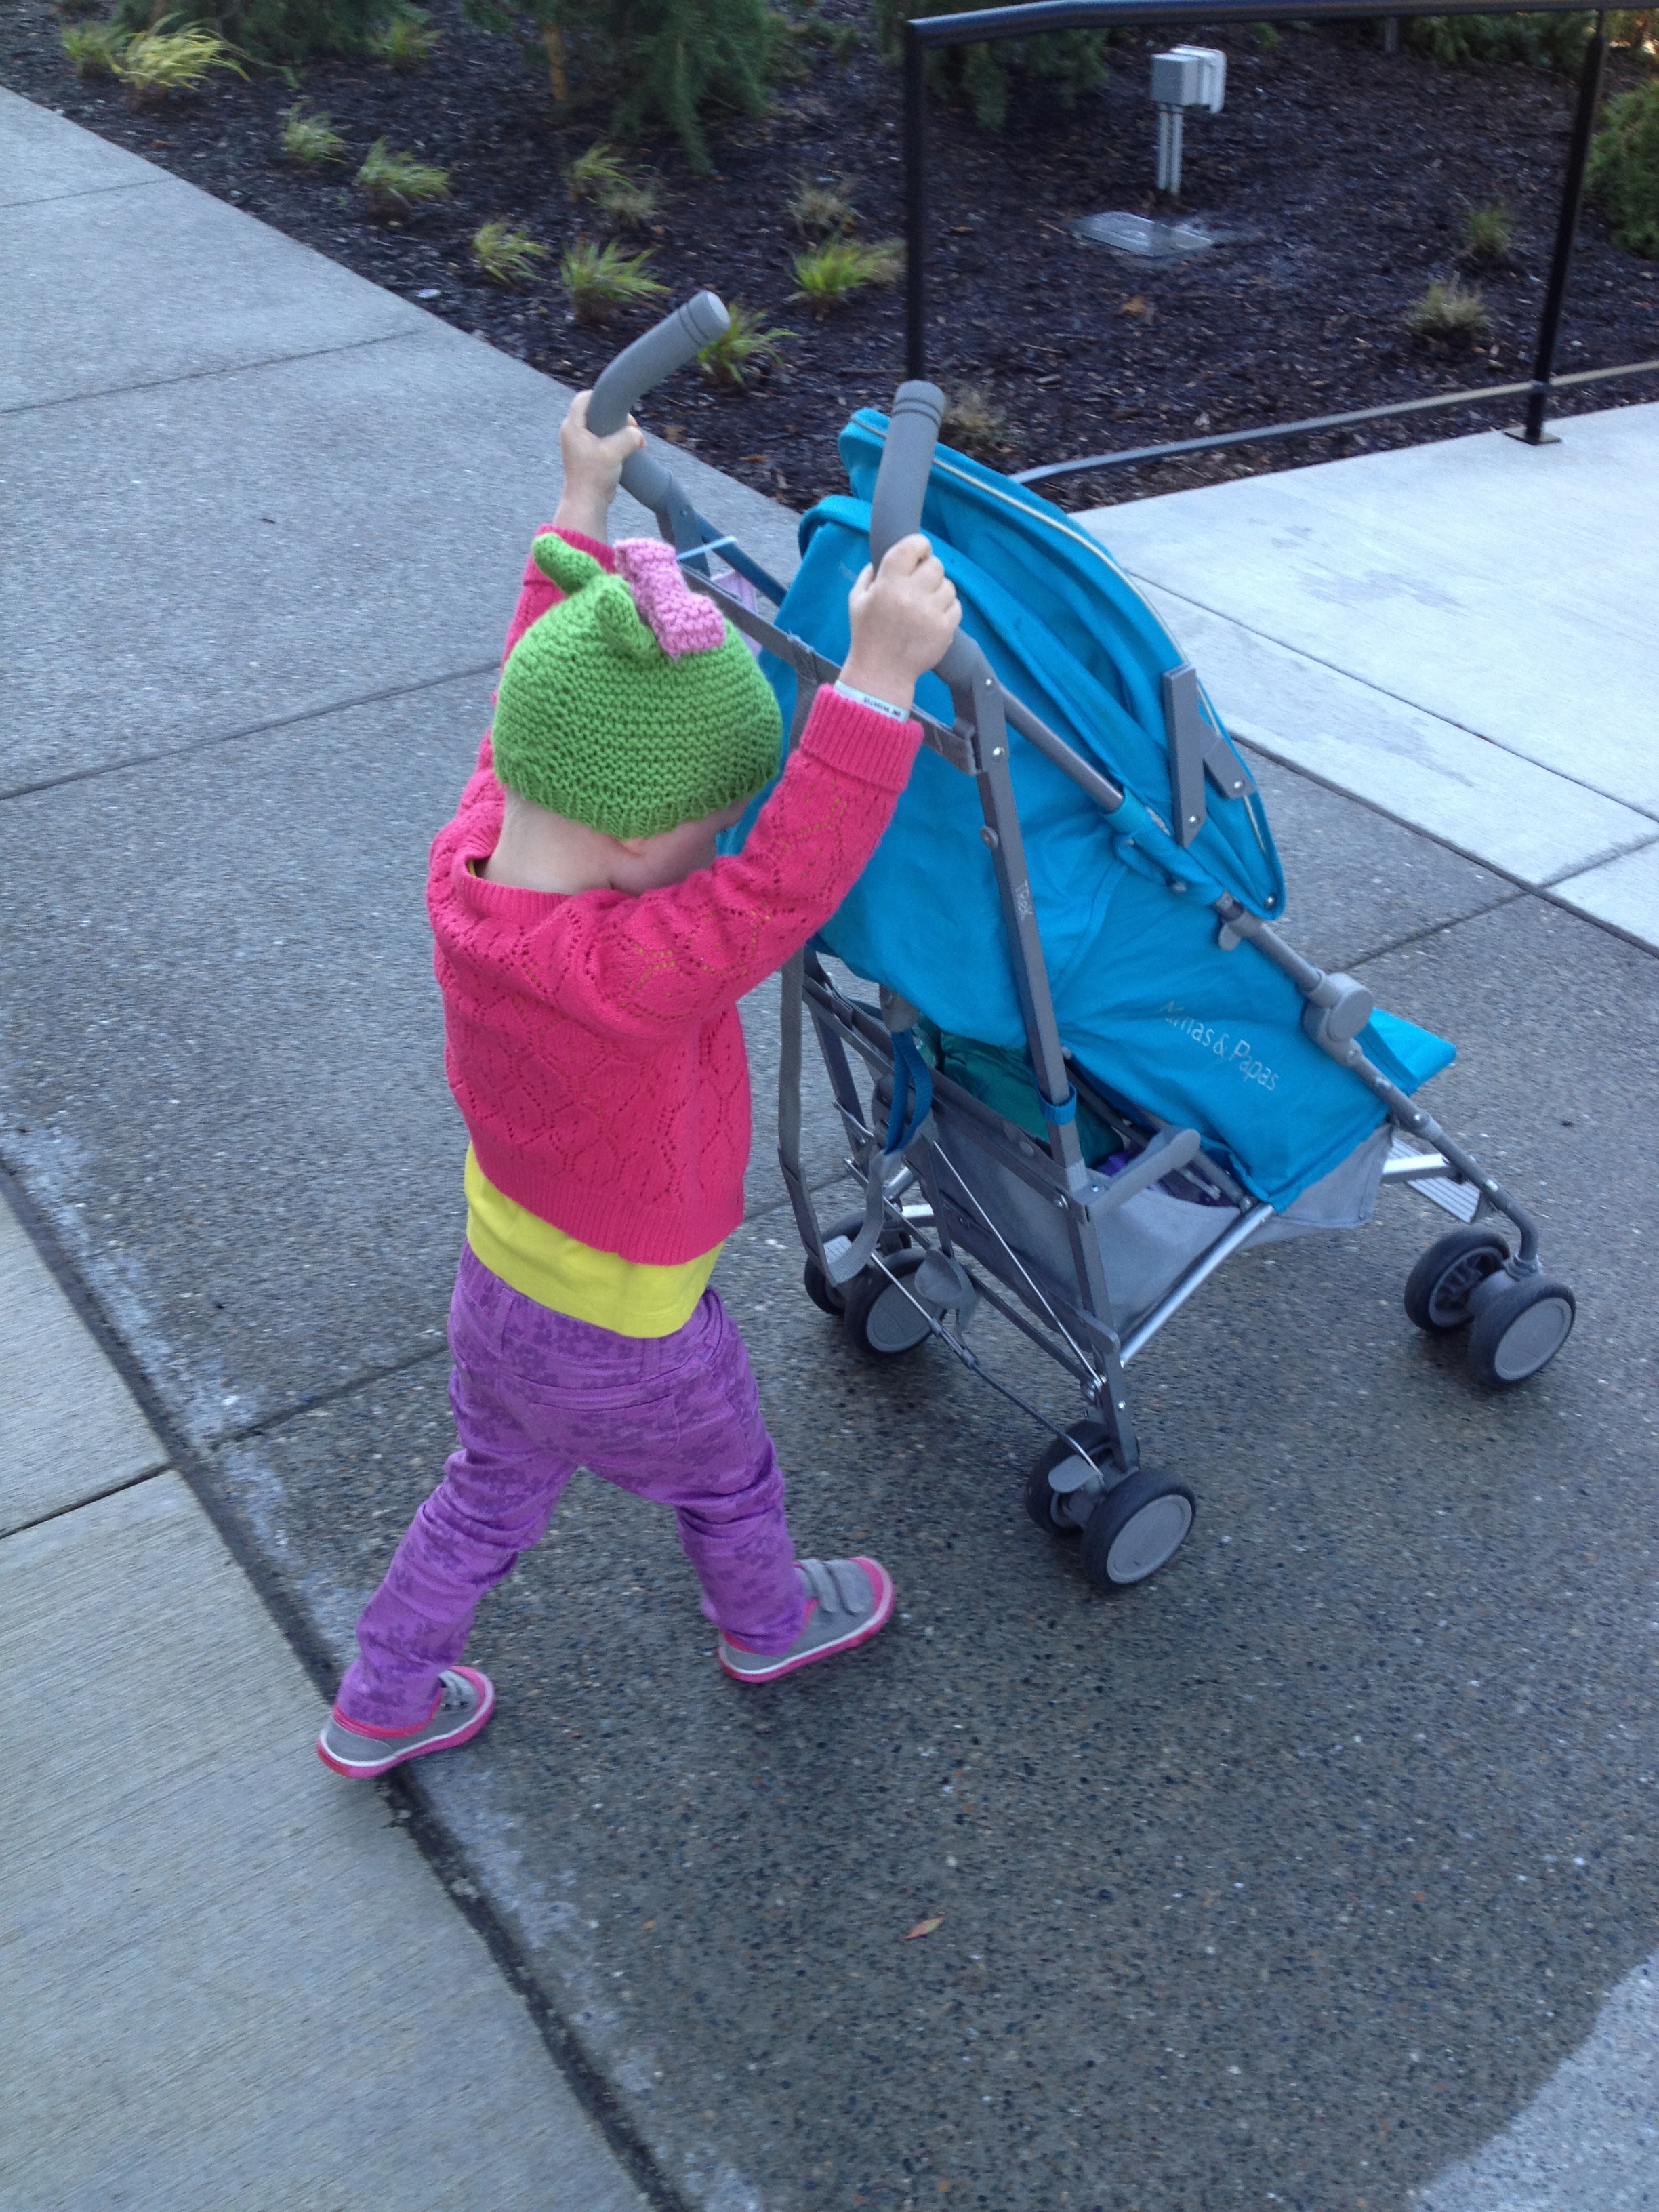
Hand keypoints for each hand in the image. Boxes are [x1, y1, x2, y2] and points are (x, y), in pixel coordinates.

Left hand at [553, 389, 646, 541]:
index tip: (621, 408)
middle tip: (631, 428)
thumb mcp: (614, 451)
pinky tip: (627, 451)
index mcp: (572, 426)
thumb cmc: (595, 477)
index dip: (602, 397)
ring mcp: (578, 445)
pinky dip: (614, 442)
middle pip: (595, 412)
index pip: (584, 398)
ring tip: (632, 441)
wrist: (587, 503)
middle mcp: (572, 433)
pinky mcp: (586, 456)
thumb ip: (628, 437)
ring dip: (618, 432)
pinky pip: (601, 441)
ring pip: (600, 427)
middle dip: (616, 417)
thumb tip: (637, 434)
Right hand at [840, 533, 960, 715]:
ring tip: (927, 604)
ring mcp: (930, 613)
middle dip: (929, 571)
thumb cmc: (867, 635)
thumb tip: (884, 558)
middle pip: (935, 565)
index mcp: (888, 583)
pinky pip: (956, 607)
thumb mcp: (857, 600)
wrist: (881, 673)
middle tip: (921, 585)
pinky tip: (934, 618)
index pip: (912, 547)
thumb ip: (869, 575)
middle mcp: (911, 595)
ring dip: (939, 592)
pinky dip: (947, 610)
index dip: (920, 546)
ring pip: (949, 586)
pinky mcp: (945, 629)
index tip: (919, 553)